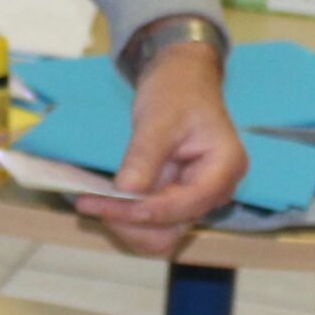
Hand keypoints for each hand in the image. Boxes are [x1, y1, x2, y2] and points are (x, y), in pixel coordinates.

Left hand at [72, 41, 247, 256]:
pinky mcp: (177, 198)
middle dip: (130, 223)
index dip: (141, 211)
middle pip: (172, 230)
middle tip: (91, 203)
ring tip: (94, 202)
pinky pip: (152, 221)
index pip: (183, 206)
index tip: (100, 203)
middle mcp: (214, 191)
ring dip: (126, 226)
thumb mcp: (159, 118)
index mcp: (224, 168)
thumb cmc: (178, 91)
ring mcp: (196, 198)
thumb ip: (145, 155)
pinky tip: (105, 200)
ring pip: (161, 234)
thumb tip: (127, 191)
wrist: (182, 80)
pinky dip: (127, 217)